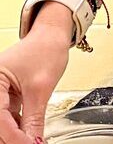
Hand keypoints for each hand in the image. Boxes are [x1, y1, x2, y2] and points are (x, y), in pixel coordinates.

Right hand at [0, 19, 71, 143]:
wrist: (52, 35)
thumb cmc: (45, 50)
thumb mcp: (41, 87)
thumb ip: (34, 119)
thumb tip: (33, 143)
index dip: (14, 138)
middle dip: (12, 138)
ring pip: (1, 124)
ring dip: (14, 136)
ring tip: (31, 142)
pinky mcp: (4, 99)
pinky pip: (6, 120)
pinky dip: (17, 129)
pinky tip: (28, 135)